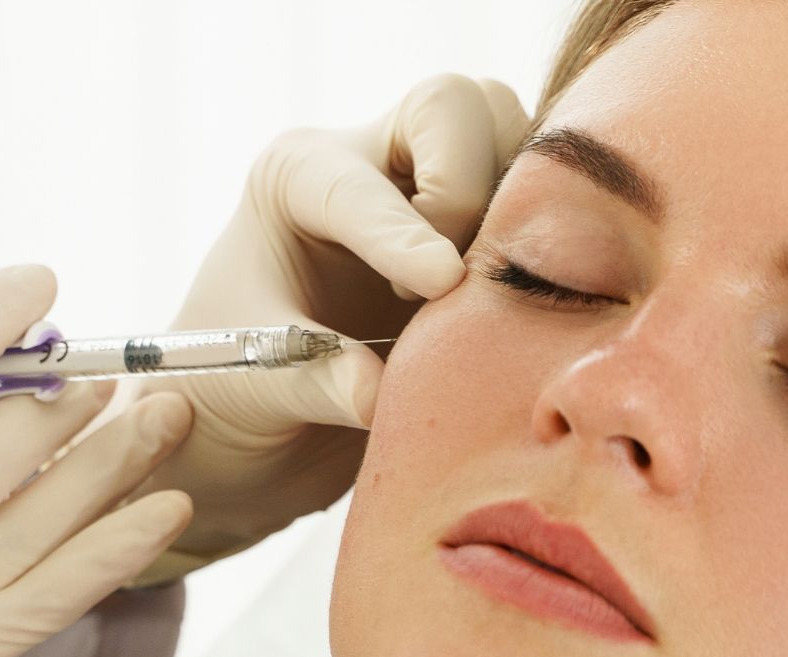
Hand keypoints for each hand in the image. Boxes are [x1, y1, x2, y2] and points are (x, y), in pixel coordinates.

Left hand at [125, 75, 529, 583]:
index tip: (438, 281)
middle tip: (442, 286)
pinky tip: (519, 311)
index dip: (402, 232)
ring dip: (521, 213)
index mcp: (297, 175)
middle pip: (457, 107)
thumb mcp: (251, 383)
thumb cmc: (233, 384)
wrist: (260, 418)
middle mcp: (374, 160)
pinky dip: (554, 245)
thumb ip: (311, 381)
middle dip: (466, 187)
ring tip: (479, 299)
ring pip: (518, 140)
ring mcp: (440, 188)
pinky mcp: (489, 231)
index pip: (360, 181)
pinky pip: (551, 203)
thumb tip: (374, 394)